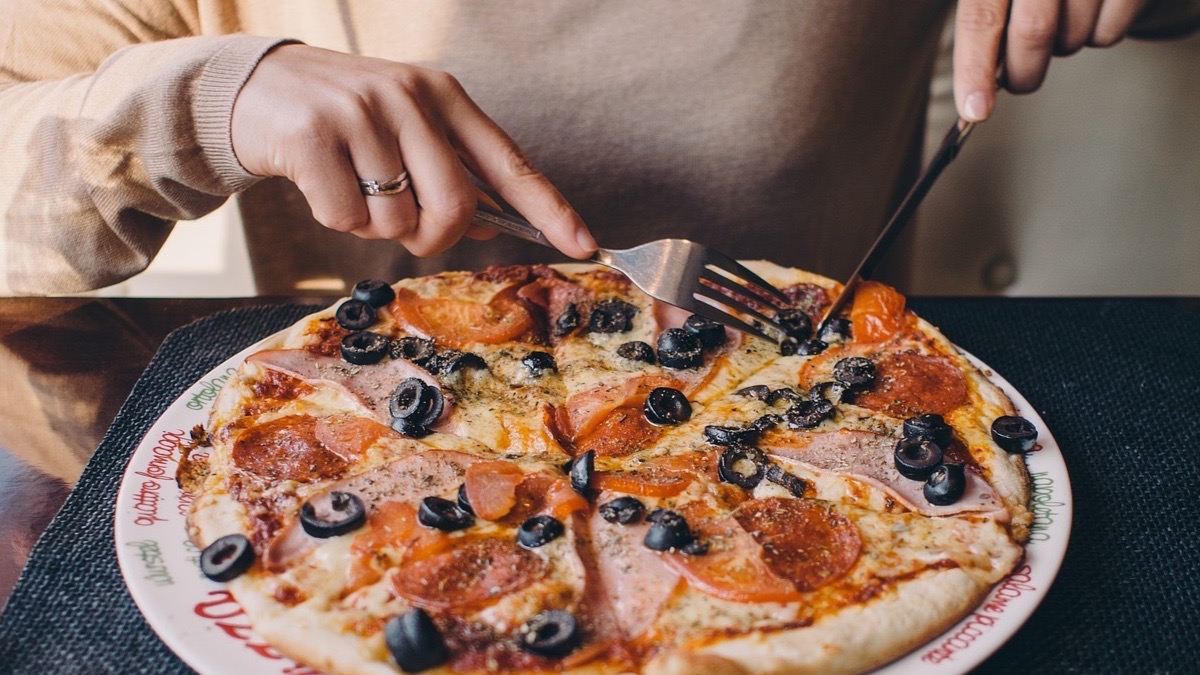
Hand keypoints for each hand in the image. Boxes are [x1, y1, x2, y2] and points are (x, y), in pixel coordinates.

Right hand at [231, 44, 596, 257]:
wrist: (252, 87)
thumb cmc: (342, 117)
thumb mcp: (404, 127)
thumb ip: (448, 171)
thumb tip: (487, 228)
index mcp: (443, 96)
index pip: (509, 162)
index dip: (550, 209)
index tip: (585, 244)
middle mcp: (409, 97)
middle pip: (456, 208)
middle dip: (433, 237)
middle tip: (407, 226)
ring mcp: (360, 113)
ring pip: (396, 221)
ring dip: (374, 226)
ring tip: (351, 183)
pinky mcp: (312, 136)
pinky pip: (346, 219)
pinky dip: (336, 219)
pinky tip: (321, 182)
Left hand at [953, 0, 1148, 120]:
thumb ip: (986, 20)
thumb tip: (975, 82)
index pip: (980, 18)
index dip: (975, 67)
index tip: (975, 109)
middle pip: (1033, 33)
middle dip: (1022, 72)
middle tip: (1020, 79)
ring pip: (1072, 37)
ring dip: (1062, 46)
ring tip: (1062, 19)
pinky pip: (1108, 33)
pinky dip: (1096, 35)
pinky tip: (1091, 11)